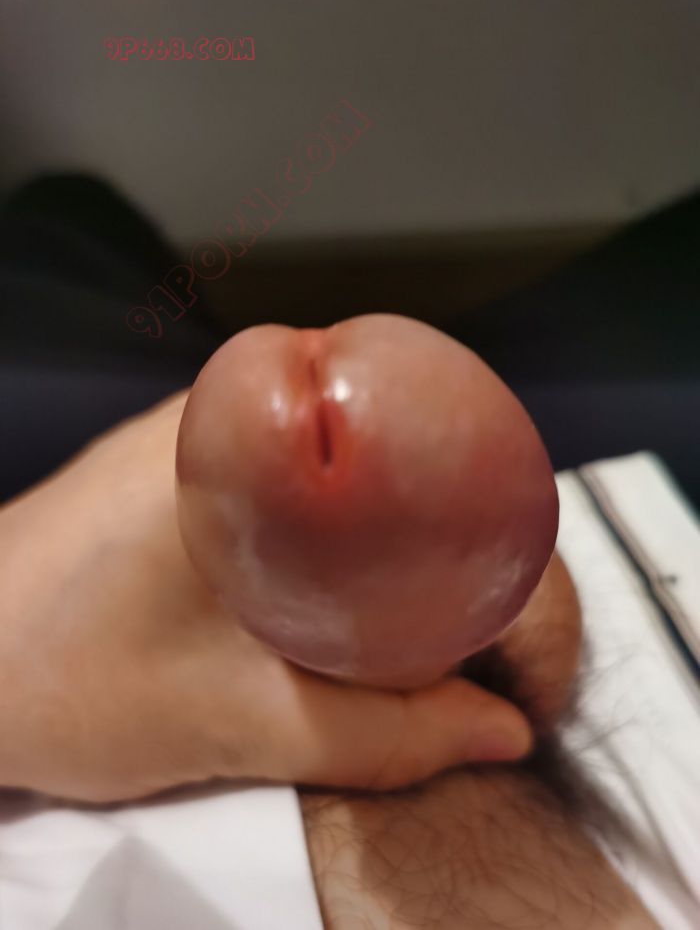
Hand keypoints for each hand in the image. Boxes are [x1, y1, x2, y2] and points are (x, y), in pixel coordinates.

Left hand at [0, 393, 530, 802]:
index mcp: (254, 447)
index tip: (525, 680)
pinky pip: (319, 489)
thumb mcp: (233, 723)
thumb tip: (502, 733)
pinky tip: (359, 611)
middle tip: (484, 673)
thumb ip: (383, 734)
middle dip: (473, 579)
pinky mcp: (193, 458)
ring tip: (432, 652)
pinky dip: (362, 550)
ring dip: (418, 564)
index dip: (517, 587)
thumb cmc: (60, 683)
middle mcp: (239, 410)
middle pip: (421, 476)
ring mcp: (212, 428)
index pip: (448, 487)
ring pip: (371, 482)